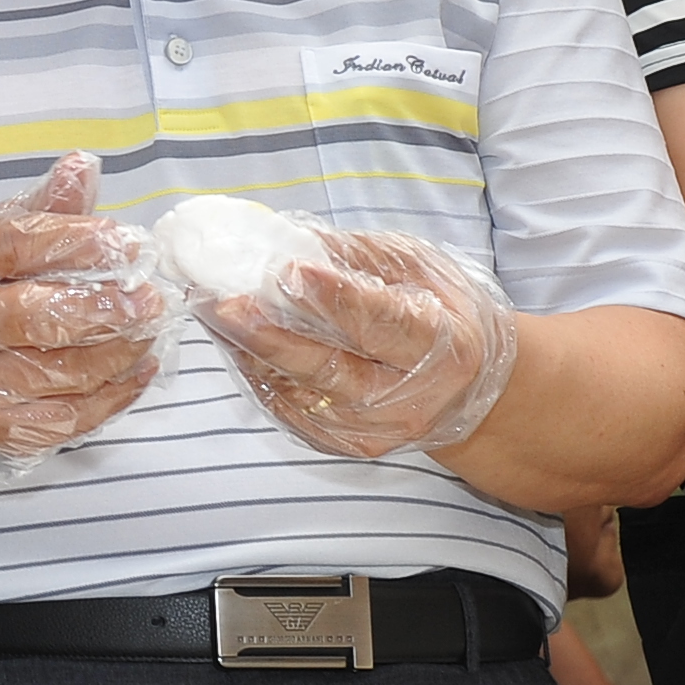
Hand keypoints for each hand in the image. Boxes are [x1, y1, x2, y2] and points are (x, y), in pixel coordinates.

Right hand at [0, 150, 167, 477]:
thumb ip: (45, 209)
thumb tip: (84, 166)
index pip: (18, 245)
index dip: (79, 242)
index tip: (128, 242)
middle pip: (39, 316)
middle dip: (106, 307)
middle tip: (152, 297)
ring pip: (65, 371)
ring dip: (122, 350)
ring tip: (153, 328)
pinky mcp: (3, 430)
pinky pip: (75, 414)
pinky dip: (118, 391)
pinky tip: (140, 367)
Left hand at [204, 227, 517, 458]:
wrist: (473, 393)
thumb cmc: (445, 316)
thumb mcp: (421, 270)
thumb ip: (360, 257)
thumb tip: (292, 240)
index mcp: (439, 345)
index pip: (381, 322)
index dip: (333, 299)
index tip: (288, 272)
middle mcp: (407, 397)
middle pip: (328, 368)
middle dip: (267, 333)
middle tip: (221, 300)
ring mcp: (374, 428)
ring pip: (298, 391)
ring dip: (248, 351)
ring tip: (211, 311)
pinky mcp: (346, 443)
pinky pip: (290, 409)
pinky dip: (258, 374)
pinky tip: (234, 342)